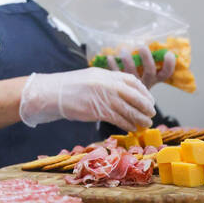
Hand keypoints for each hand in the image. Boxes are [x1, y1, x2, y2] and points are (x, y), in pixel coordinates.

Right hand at [19, 68, 154, 131]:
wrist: (52, 93)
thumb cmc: (70, 87)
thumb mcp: (91, 78)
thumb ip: (107, 82)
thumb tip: (123, 92)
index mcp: (106, 74)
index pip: (132, 81)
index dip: (144, 91)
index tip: (149, 99)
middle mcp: (107, 84)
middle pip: (134, 96)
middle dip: (145, 106)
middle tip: (151, 113)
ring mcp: (103, 97)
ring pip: (128, 109)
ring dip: (139, 118)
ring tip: (145, 124)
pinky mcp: (98, 111)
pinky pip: (118, 119)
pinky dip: (127, 125)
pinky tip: (132, 129)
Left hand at [107, 45, 175, 88]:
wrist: (128, 100)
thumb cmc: (140, 79)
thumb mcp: (149, 74)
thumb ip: (150, 61)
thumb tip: (151, 39)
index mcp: (155, 79)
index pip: (166, 73)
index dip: (169, 64)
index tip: (168, 53)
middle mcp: (146, 82)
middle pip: (149, 71)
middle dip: (147, 59)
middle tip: (143, 47)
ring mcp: (133, 85)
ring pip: (131, 73)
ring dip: (128, 60)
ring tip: (123, 50)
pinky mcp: (121, 84)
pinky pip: (116, 75)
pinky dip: (113, 65)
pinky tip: (110, 57)